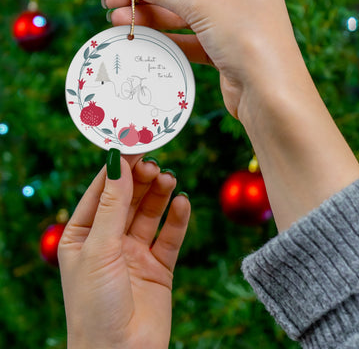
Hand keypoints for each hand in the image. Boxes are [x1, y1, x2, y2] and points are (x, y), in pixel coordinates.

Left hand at [58, 154, 189, 348]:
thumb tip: (118, 163)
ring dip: (159, 195)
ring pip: (150, 214)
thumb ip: (112, 205)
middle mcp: (109, 241)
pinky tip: (182, 203)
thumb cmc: (95, 305)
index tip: (134, 146)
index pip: (101, 191)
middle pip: (128, 199)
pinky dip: (177, 219)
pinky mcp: (159, 266)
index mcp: (83, 235)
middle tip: (155, 165)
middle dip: (141, 180)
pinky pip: (170, 236)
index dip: (117, 169)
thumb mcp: (99, 248)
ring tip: (169, 179)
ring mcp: (135, 253)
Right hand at [104, 0, 301, 118]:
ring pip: (184, 15)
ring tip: (117, 20)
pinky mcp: (225, 50)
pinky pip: (190, 39)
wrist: (270, 94)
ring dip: (151, 18)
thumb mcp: (203, 5)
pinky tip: (142, 37)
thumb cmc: (247, 38)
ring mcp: (233, 23)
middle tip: (111, 2)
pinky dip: (167, 38)